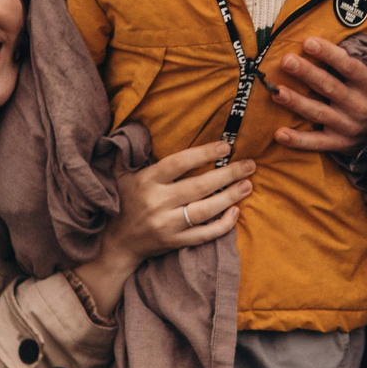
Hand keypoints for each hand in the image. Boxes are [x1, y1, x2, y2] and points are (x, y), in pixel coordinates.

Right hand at [71, 142, 256, 313]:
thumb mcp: (120, 174)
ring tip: (248, 185)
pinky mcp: (175, 243)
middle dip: (228, 174)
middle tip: (250, 165)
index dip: (204, 154)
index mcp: (147, 181)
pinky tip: (236, 212)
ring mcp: (168, 225)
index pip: (179, 163)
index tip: (226, 147)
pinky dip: (222, 225)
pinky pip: (204, 234)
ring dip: (230, 197)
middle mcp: (158, 203)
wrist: (117, 243)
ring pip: (205, 210)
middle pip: (199, 186)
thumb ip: (128, 151)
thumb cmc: (123, 202)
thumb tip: (136, 124)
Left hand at [269, 36, 366, 153]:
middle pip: (329, 87)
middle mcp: (359, 106)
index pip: (349, 67)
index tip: (308, 42)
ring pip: (319, 112)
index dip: (329, 54)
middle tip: (286, 60)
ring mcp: (348, 126)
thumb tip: (364, 42)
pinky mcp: (339, 143)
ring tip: (276, 92)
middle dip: (306, 73)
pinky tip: (279, 134)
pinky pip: (317, 143)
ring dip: (296, 102)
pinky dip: (298, 140)